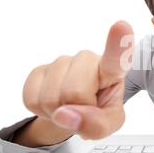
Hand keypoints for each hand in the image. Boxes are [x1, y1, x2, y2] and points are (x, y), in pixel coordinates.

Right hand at [22, 20, 133, 140]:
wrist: (75, 109)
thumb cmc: (99, 110)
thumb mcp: (109, 124)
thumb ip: (97, 126)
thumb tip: (65, 114)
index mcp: (112, 71)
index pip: (116, 57)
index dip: (118, 43)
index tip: (122, 25)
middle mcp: (87, 59)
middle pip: (74, 92)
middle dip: (76, 111)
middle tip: (83, 111)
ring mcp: (62, 62)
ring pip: (51, 98)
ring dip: (57, 113)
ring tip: (69, 107)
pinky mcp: (39, 70)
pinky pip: (31, 99)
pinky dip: (41, 111)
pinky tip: (54, 103)